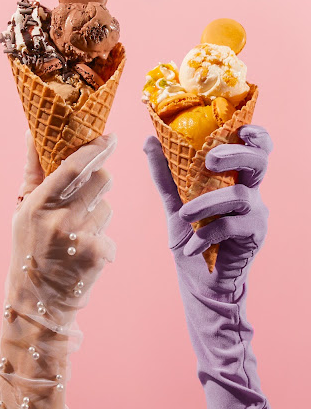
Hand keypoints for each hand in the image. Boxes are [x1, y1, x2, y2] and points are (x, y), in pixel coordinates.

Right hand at [9, 132, 116, 319]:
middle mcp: (58, 218)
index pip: (74, 165)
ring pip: (108, 208)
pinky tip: (82, 255)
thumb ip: (32, 170)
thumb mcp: (22, 210)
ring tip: (76, 235)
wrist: (36, 301)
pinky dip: (101, 243)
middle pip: (102, 180)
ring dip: (98, 216)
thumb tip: (32, 131)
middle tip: (84, 198)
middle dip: (99, 183)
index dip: (95, 148)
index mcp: (37, 203)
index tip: (110, 137)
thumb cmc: (28, 248)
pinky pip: (110, 234)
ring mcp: (78, 237)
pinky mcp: (96, 255)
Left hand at [143, 125, 271, 294]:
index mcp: (234, 177)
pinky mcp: (254, 236)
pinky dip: (207, 234)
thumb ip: (165, 172)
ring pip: (239, 196)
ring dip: (206, 203)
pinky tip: (192, 245)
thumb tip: (149, 140)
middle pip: (258, 162)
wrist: (199, 279)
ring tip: (184, 215)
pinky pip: (232, 226)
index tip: (242, 129)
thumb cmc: (191, 236)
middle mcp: (250, 191)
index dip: (256, 135)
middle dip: (235, 154)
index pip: (256, 149)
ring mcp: (255, 213)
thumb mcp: (174, 202)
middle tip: (209, 160)